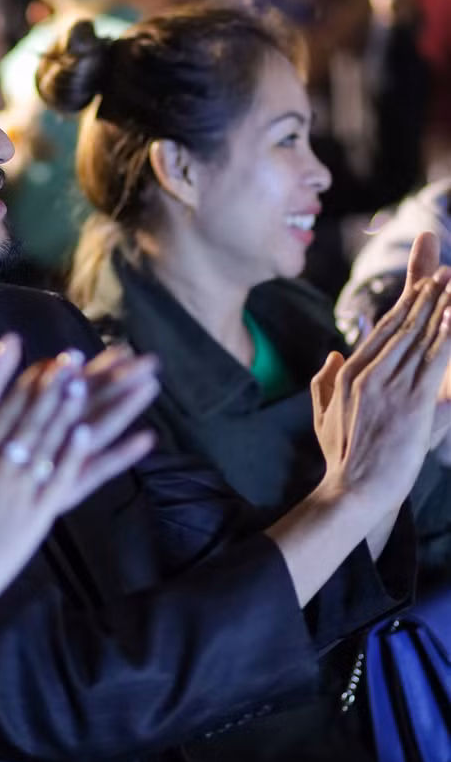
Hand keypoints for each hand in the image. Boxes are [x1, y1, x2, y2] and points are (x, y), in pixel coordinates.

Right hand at [0, 336, 155, 617]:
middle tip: (74, 360)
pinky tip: (87, 432)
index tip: (44, 363)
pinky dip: (73, 455)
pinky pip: (59, 481)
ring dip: (68, 412)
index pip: (2, 414)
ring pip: (47, 445)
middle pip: (29, 421)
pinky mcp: (35, 519)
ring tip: (86, 383)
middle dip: (53, 388)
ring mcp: (17, 494)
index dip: (26, 386)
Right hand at [312, 255, 450, 511]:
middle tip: (442, 271)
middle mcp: (368, 372)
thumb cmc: (341, 459)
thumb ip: (323, 382)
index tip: (418, 285)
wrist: (355, 490)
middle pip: (401, 326)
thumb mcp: (322, 417)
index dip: (403, 306)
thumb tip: (332, 353)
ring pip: (419, 336)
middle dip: (424, 296)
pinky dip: (445, 335)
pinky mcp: (413, 400)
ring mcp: (390, 385)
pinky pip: (433, 359)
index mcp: (347, 373)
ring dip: (439, 307)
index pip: (380, 331)